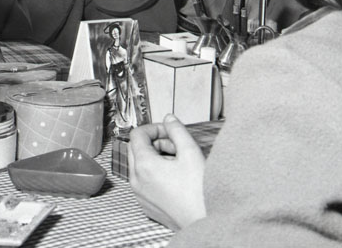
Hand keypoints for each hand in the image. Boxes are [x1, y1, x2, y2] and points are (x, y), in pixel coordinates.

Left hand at [128, 114, 206, 230]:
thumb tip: (169, 119)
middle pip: (136, 148)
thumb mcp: (190, 151)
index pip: (137, 134)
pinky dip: (155, 172)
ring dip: (156, 156)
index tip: (169, 131)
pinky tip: (176, 176)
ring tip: (179, 161)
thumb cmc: (198, 192)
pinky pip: (144, 181)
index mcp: (144, 166)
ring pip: (140, 164)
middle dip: (155, 141)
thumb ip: (177, 129)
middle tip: (175, 145)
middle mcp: (137, 181)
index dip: (154, 127)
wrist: (204, 222)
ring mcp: (140, 195)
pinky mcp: (147, 204)